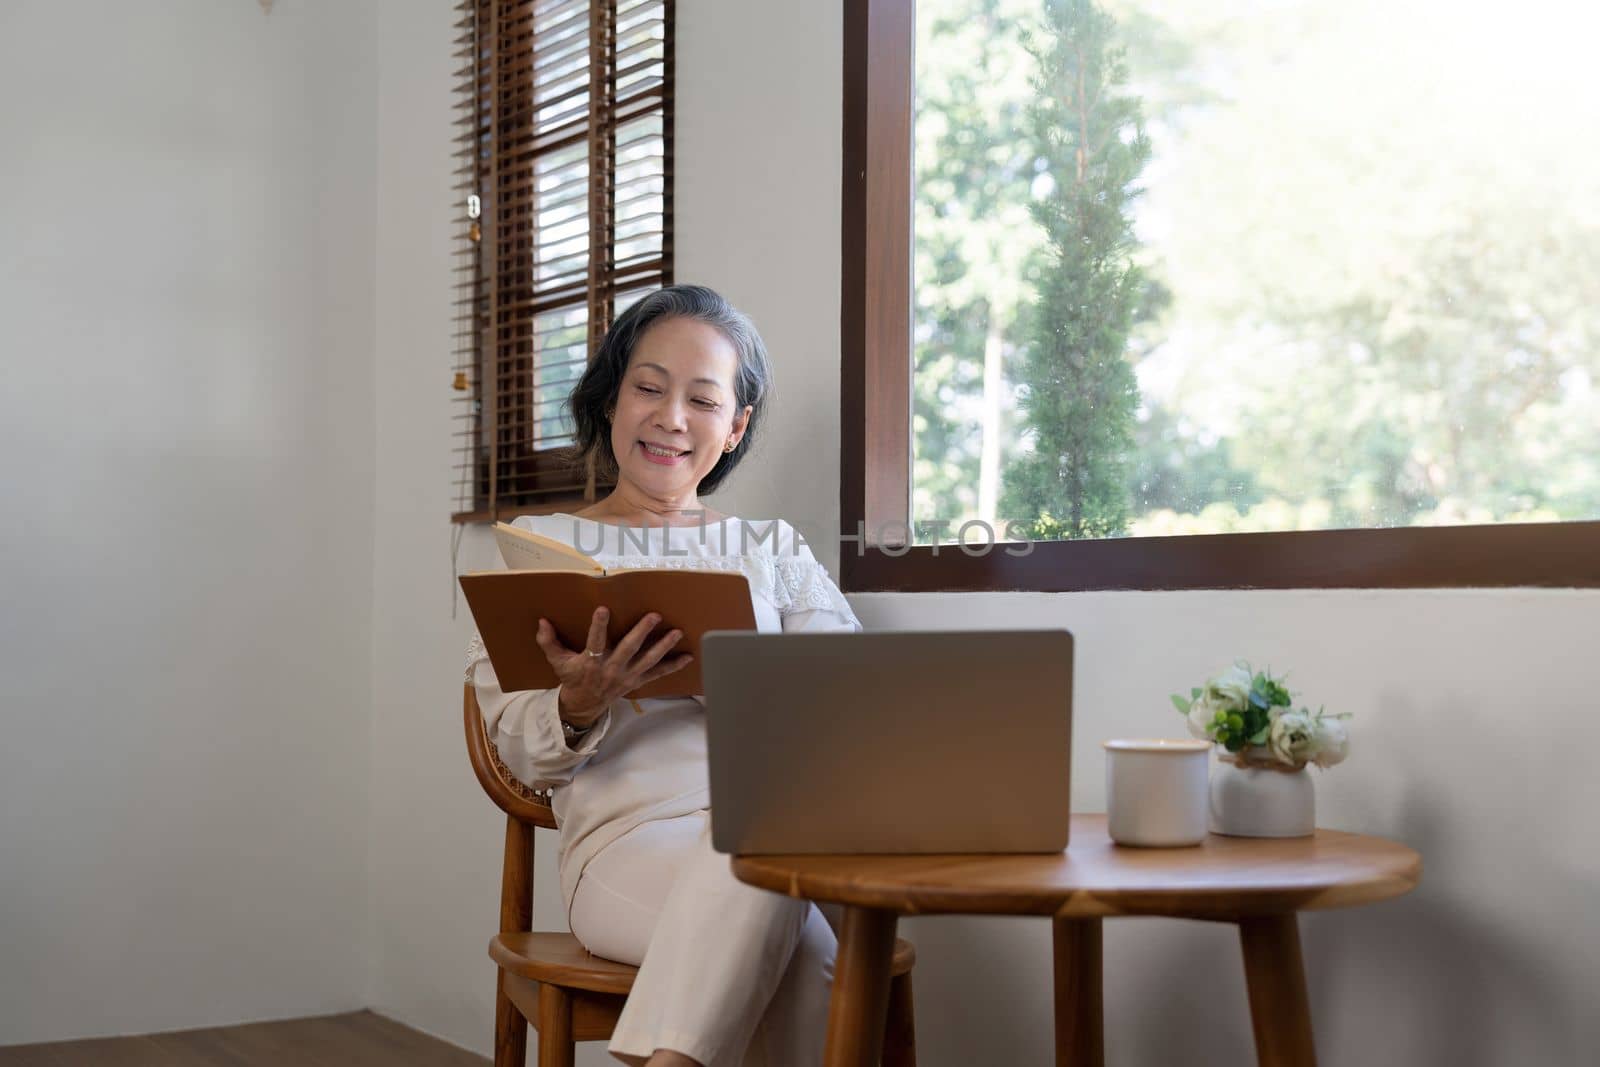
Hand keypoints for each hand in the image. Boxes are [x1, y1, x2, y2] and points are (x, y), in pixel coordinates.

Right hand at [535, 607, 691, 726]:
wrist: (584, 706)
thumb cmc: (572, 679)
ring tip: (676, 633)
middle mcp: (611, 669)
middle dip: (642, 632)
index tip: (603, 609)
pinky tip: (687, 657)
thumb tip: (542, 622)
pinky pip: (657, 674)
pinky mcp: (637, 681)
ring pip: (648, 660)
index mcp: (591, 662)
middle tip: (655, 616)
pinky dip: (673, 666)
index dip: (599, 626)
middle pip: (628, 649)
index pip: (594, 642)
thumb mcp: (557, 662)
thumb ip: (549, 642)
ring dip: (663, 647)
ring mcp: (627, 676)